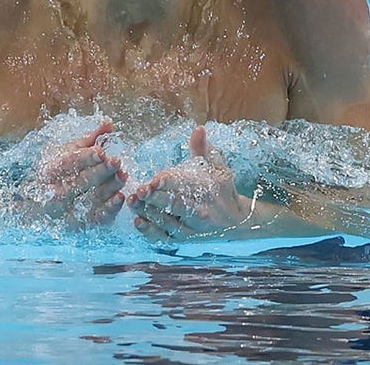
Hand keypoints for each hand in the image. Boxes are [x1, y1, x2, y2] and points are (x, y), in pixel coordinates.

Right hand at [24, 120, 126, 226]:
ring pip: (88, 200)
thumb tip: (108, 123)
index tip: (101, 151)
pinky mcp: (79, 225)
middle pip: (79, 182)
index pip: (68, 163)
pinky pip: (95, 219)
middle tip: (117, 162)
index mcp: (51, 170)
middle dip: (99, 172)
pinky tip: (121, 198)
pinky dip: (108, 209)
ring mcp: (66, 211)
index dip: (85, 157)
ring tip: (124, 175)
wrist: (43, 205)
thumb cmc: (63, 172)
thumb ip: (91, 139)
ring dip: (108, 188)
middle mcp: (55, 192)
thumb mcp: (72, 152)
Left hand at [128, 126, 250, 240]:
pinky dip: (150, 232)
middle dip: (155, 198)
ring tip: (132, 202)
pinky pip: (164, 238)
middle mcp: (200, 213)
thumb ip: (206, 149)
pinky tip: (138, 222)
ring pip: (166, 223)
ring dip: (148, 213)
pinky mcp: (183, 241)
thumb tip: (199, 129)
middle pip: (174, 206)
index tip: (155, 179)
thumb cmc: (223, 191)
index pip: (186, 187)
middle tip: (139, 190)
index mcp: (208, 192)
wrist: (237, 222)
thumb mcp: (219, 168)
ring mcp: (191, 229)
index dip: (169, 183)